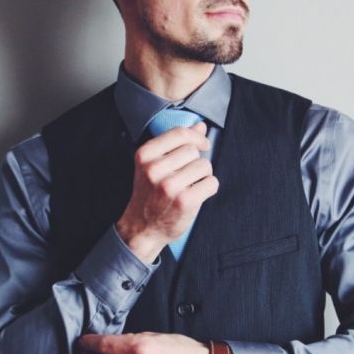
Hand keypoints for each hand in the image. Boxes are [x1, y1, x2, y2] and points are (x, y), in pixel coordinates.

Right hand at [116, 121, 218, 263]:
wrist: (142, 228)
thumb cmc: (150, 195)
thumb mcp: (154, 165)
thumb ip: (176, 144)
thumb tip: (200, 125)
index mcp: (145, 155)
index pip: (179, 133)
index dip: (196, 136)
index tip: (203, 144)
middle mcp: (155, 169)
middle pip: (194, 150)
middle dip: (196, 161)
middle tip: (187, 176)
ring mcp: (169, 185)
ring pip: (204, 165)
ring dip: (203, 175)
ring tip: (190, 186)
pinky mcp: (185, 200)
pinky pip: (212, 183)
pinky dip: (208, 188)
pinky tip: (196, 195)